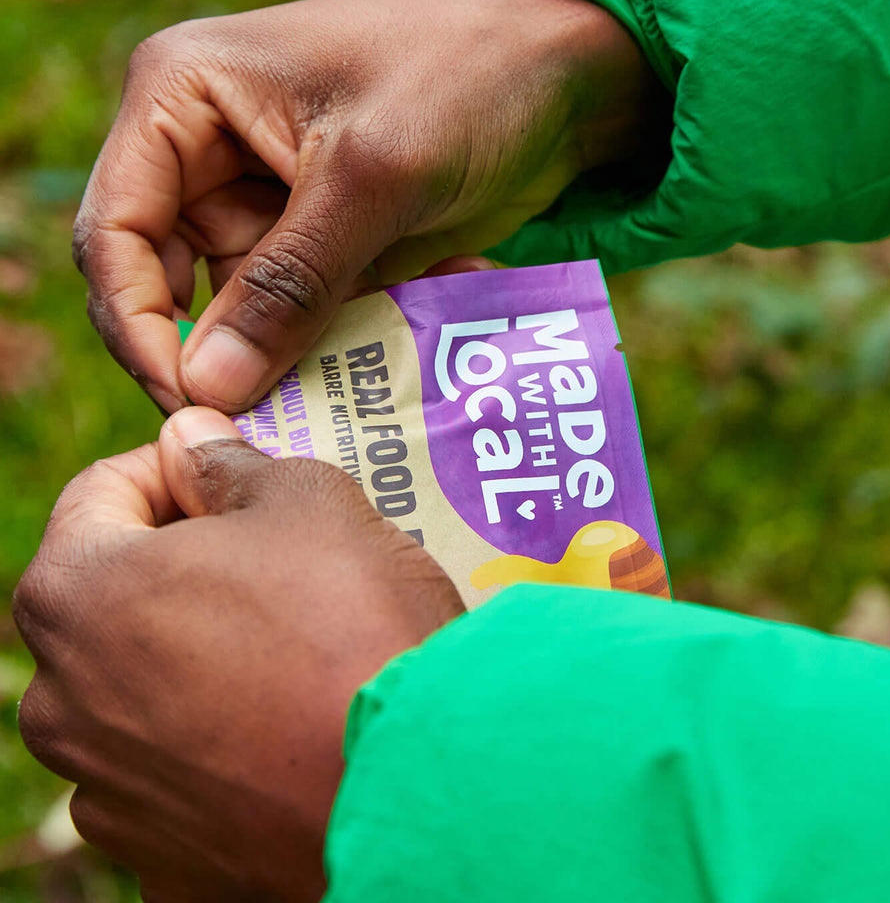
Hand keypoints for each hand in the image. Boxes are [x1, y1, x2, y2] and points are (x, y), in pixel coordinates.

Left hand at [14, 408, 463, 901]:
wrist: (417, 776)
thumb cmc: (350, 619)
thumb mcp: (306, 499)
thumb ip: (228, 463)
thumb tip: (190, 439)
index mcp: (80, 594)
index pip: (99, 494)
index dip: (174, 467)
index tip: (235, 474)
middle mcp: (63, 702)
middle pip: (113, 599)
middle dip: (183, 565)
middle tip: (274, 556)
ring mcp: (108, 792)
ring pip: (141, 693)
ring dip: (197, 658)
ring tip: (293, 646)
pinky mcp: (164, 860)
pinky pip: (182, 778)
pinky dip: (221, 747)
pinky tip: (292, 728)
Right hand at [74, 0, 656, 412]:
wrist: (567, 72)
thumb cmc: (468, 78)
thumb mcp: (373, 176)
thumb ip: (289, 282)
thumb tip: (208, 386)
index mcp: (185, 95)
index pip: (116, 232)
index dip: (137, 327)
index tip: (191, 405)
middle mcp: (208, 146)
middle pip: (167, 281)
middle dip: (216, 351)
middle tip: (265, 424)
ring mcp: (269, 194)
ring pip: (242, 308)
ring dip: (291, 351)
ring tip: (348, 392)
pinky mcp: (324, 232)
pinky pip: (304, 307)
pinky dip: (340, 336)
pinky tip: (389, 352)